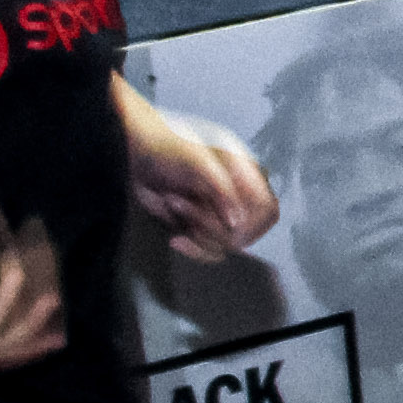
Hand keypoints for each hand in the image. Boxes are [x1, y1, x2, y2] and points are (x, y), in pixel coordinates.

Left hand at [122, 95, 274, 262]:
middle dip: (213, 225)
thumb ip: (223, 191)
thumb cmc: (168, 148)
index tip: (228, 220)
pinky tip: (176, 239)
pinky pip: (211, 253)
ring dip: (196, 231)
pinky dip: (193, 250)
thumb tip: (238, 223)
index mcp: (246, 175)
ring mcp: (218, 214)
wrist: (136, 155)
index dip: (252, 221)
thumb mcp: (199, 163)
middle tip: (186, 203)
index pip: (267, 208)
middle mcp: (237, 196)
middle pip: (246, 232)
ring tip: (173, 203)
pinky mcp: (199, 229)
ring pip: (226, 245)